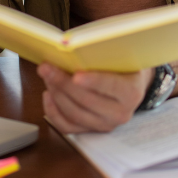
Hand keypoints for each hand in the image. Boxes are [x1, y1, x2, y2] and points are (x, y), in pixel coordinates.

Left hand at [38, 63, 153, 133]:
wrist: (129, 84)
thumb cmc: (121, 66)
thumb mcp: (119, 56)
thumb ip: (102, 52)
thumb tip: (74, 47)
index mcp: (131, 92)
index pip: (112, 86)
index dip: (93, 81)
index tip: (76, 75)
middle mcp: (120, 113)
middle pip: (87, 101)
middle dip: (63, 83)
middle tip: (47, 68)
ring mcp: (104, 124)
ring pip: (74, 114)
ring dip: (56, 93)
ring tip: (46, 76)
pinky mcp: (90, 130)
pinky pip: (67, 126)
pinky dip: (53, 111)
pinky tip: (48, 94)